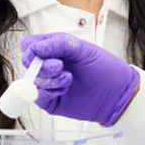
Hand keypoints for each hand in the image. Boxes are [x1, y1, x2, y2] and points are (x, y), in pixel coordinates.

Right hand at [19, 32, 138, 126]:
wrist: (117, 94)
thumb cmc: (106, 69)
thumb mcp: (84, 49)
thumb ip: (60, 43)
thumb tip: (37, 47)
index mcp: (55, 49)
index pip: (30, 45)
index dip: (32, 48)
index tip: (43, 52)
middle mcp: (50, 65)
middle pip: (28, 62)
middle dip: (40, 64)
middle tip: (58, 66)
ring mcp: (50, 83)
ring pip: (32, 80)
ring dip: (49, 79)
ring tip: (67, 79)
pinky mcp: (51, 101)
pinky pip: (38, 97)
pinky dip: (48, 92)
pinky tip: (63, 89)